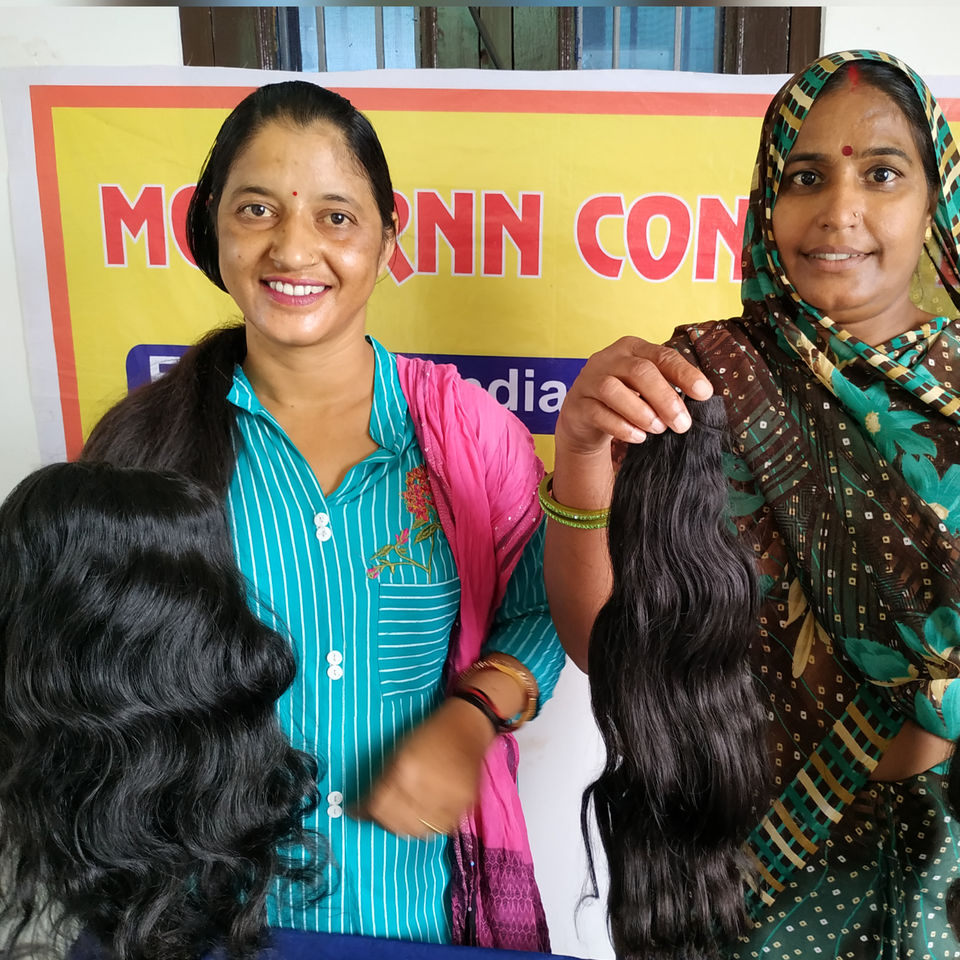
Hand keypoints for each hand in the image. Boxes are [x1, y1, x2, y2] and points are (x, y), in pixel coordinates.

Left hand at [353, 697, 494, 839]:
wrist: (466, 727)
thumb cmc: (428, 735)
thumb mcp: (398, 751)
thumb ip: (383, 780)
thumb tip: (363, 806)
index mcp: (407, 770)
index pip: (378, 804)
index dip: (362, 811)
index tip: (355, 811)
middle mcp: (427, 788)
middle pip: (396, 822)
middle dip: (382, 820)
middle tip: (379, 815)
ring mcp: (448, 800)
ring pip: (418, 830)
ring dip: (404, 827)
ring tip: (399, 817)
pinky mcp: (464, 806)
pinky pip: (439, 829)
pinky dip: (427, 827)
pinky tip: (422, 817)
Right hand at [555, 336, 712, 457]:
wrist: (583, 417)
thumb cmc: (623, 398)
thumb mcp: (646, 387)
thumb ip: (667, 387)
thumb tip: (699, 399)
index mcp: (633, 348)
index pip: (662, 356)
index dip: (685, 374)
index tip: (704, 394)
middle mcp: (609, 359)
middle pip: (639, 371)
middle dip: (665, 398)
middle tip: (682, 424)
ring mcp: (590, 380)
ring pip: (614, 390)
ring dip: (641, 412)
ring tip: (658, 429)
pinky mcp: (577, 405)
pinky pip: (598, 413)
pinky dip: (622, 427)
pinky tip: (638, 437)